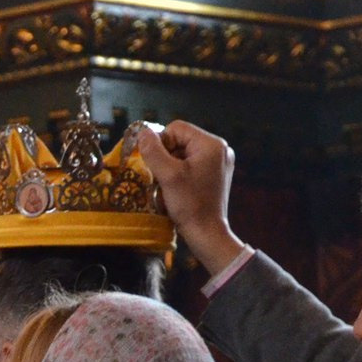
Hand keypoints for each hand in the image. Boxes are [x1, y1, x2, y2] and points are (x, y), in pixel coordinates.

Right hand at [133, 120, 247, 274]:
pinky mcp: (217, 173)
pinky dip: (181, 171)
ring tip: (170, 183)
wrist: (207, 233)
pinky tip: (178, 187)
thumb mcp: (167, 175)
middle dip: (167, 155)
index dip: (160, 143)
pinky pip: (193, 162)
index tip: (156, 164)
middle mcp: (220, 149)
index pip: (176, 128)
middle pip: (181, 139)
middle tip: (162, 175)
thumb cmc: (189, 204)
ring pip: (185, 152)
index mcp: (212, 144)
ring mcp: (220, 161)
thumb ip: (153, 151)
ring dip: (172, 164)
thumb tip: (142, 132)